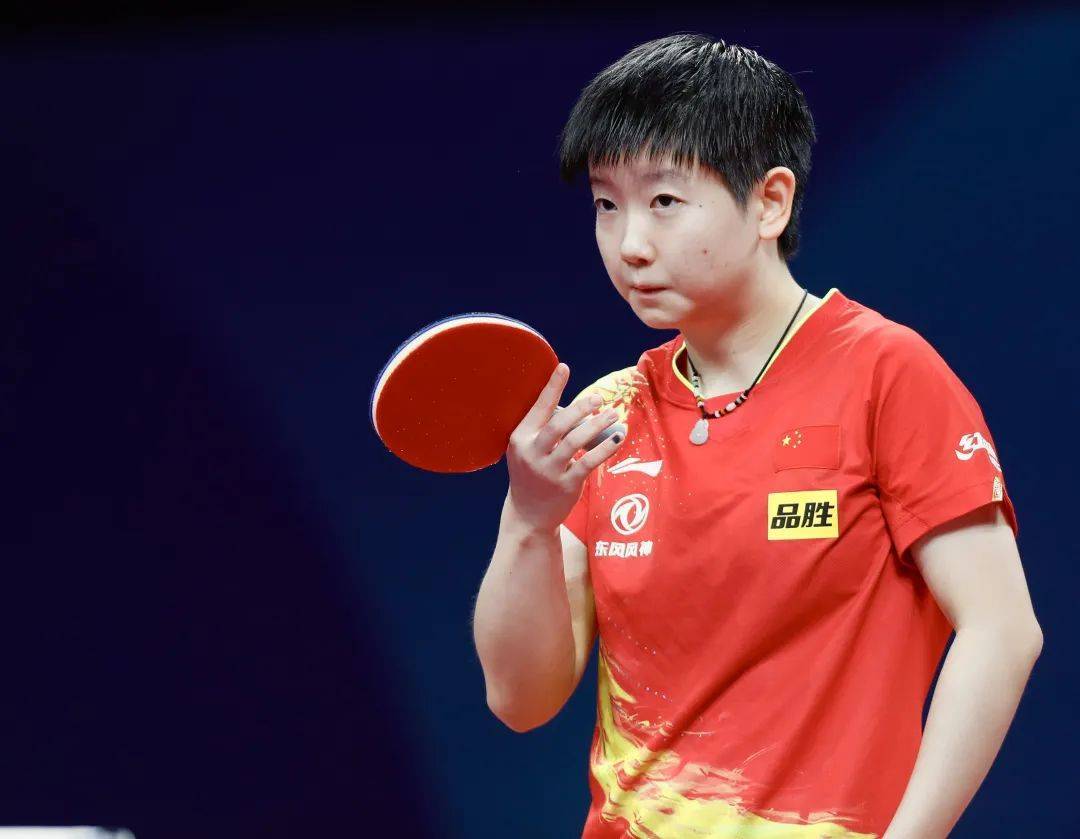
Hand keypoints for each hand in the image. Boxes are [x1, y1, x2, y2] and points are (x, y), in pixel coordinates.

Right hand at [505, 362, 624, 531]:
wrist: (528, 514)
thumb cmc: (532, 474)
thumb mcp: (527, 450)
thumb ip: (542, 429)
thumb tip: (574, 405)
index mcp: (520, 439)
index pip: (538, 408)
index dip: (552, 388)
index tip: (564, 368)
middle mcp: (532, 453)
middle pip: (558, 424)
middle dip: (581, 408)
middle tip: (599, 399)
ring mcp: (548, 471)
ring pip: (574, 442)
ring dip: (596, 426)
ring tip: (613, 415)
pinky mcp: (566, 485)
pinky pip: (588, 463)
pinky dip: (605, 449)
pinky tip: (617, 438)